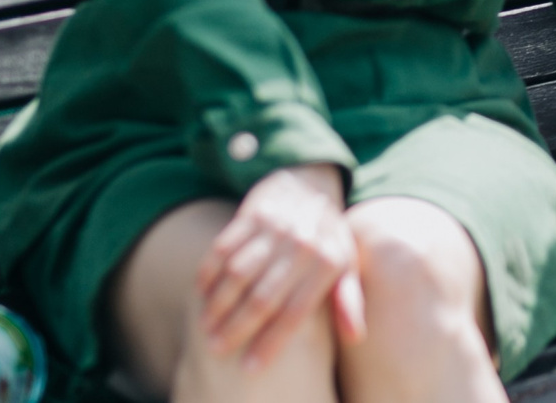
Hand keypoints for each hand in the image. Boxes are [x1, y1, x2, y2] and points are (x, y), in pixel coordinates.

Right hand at [195, 163, 363, 369]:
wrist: (309, 186)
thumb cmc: (326, 239)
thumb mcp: (345, 266)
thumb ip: (348, 301)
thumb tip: (355, 337)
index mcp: (327, 264)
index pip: (294, 314)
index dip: (270, 344)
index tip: (249, 369)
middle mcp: (303, 246)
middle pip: (262, 298)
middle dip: (236, 329)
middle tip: (217, 350)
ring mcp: (277, 228)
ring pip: (238, 275)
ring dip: (217, 305)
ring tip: (204, 329)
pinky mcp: (253, 214)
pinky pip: (223, 249)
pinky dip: (208, 274)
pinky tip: (200, 295)